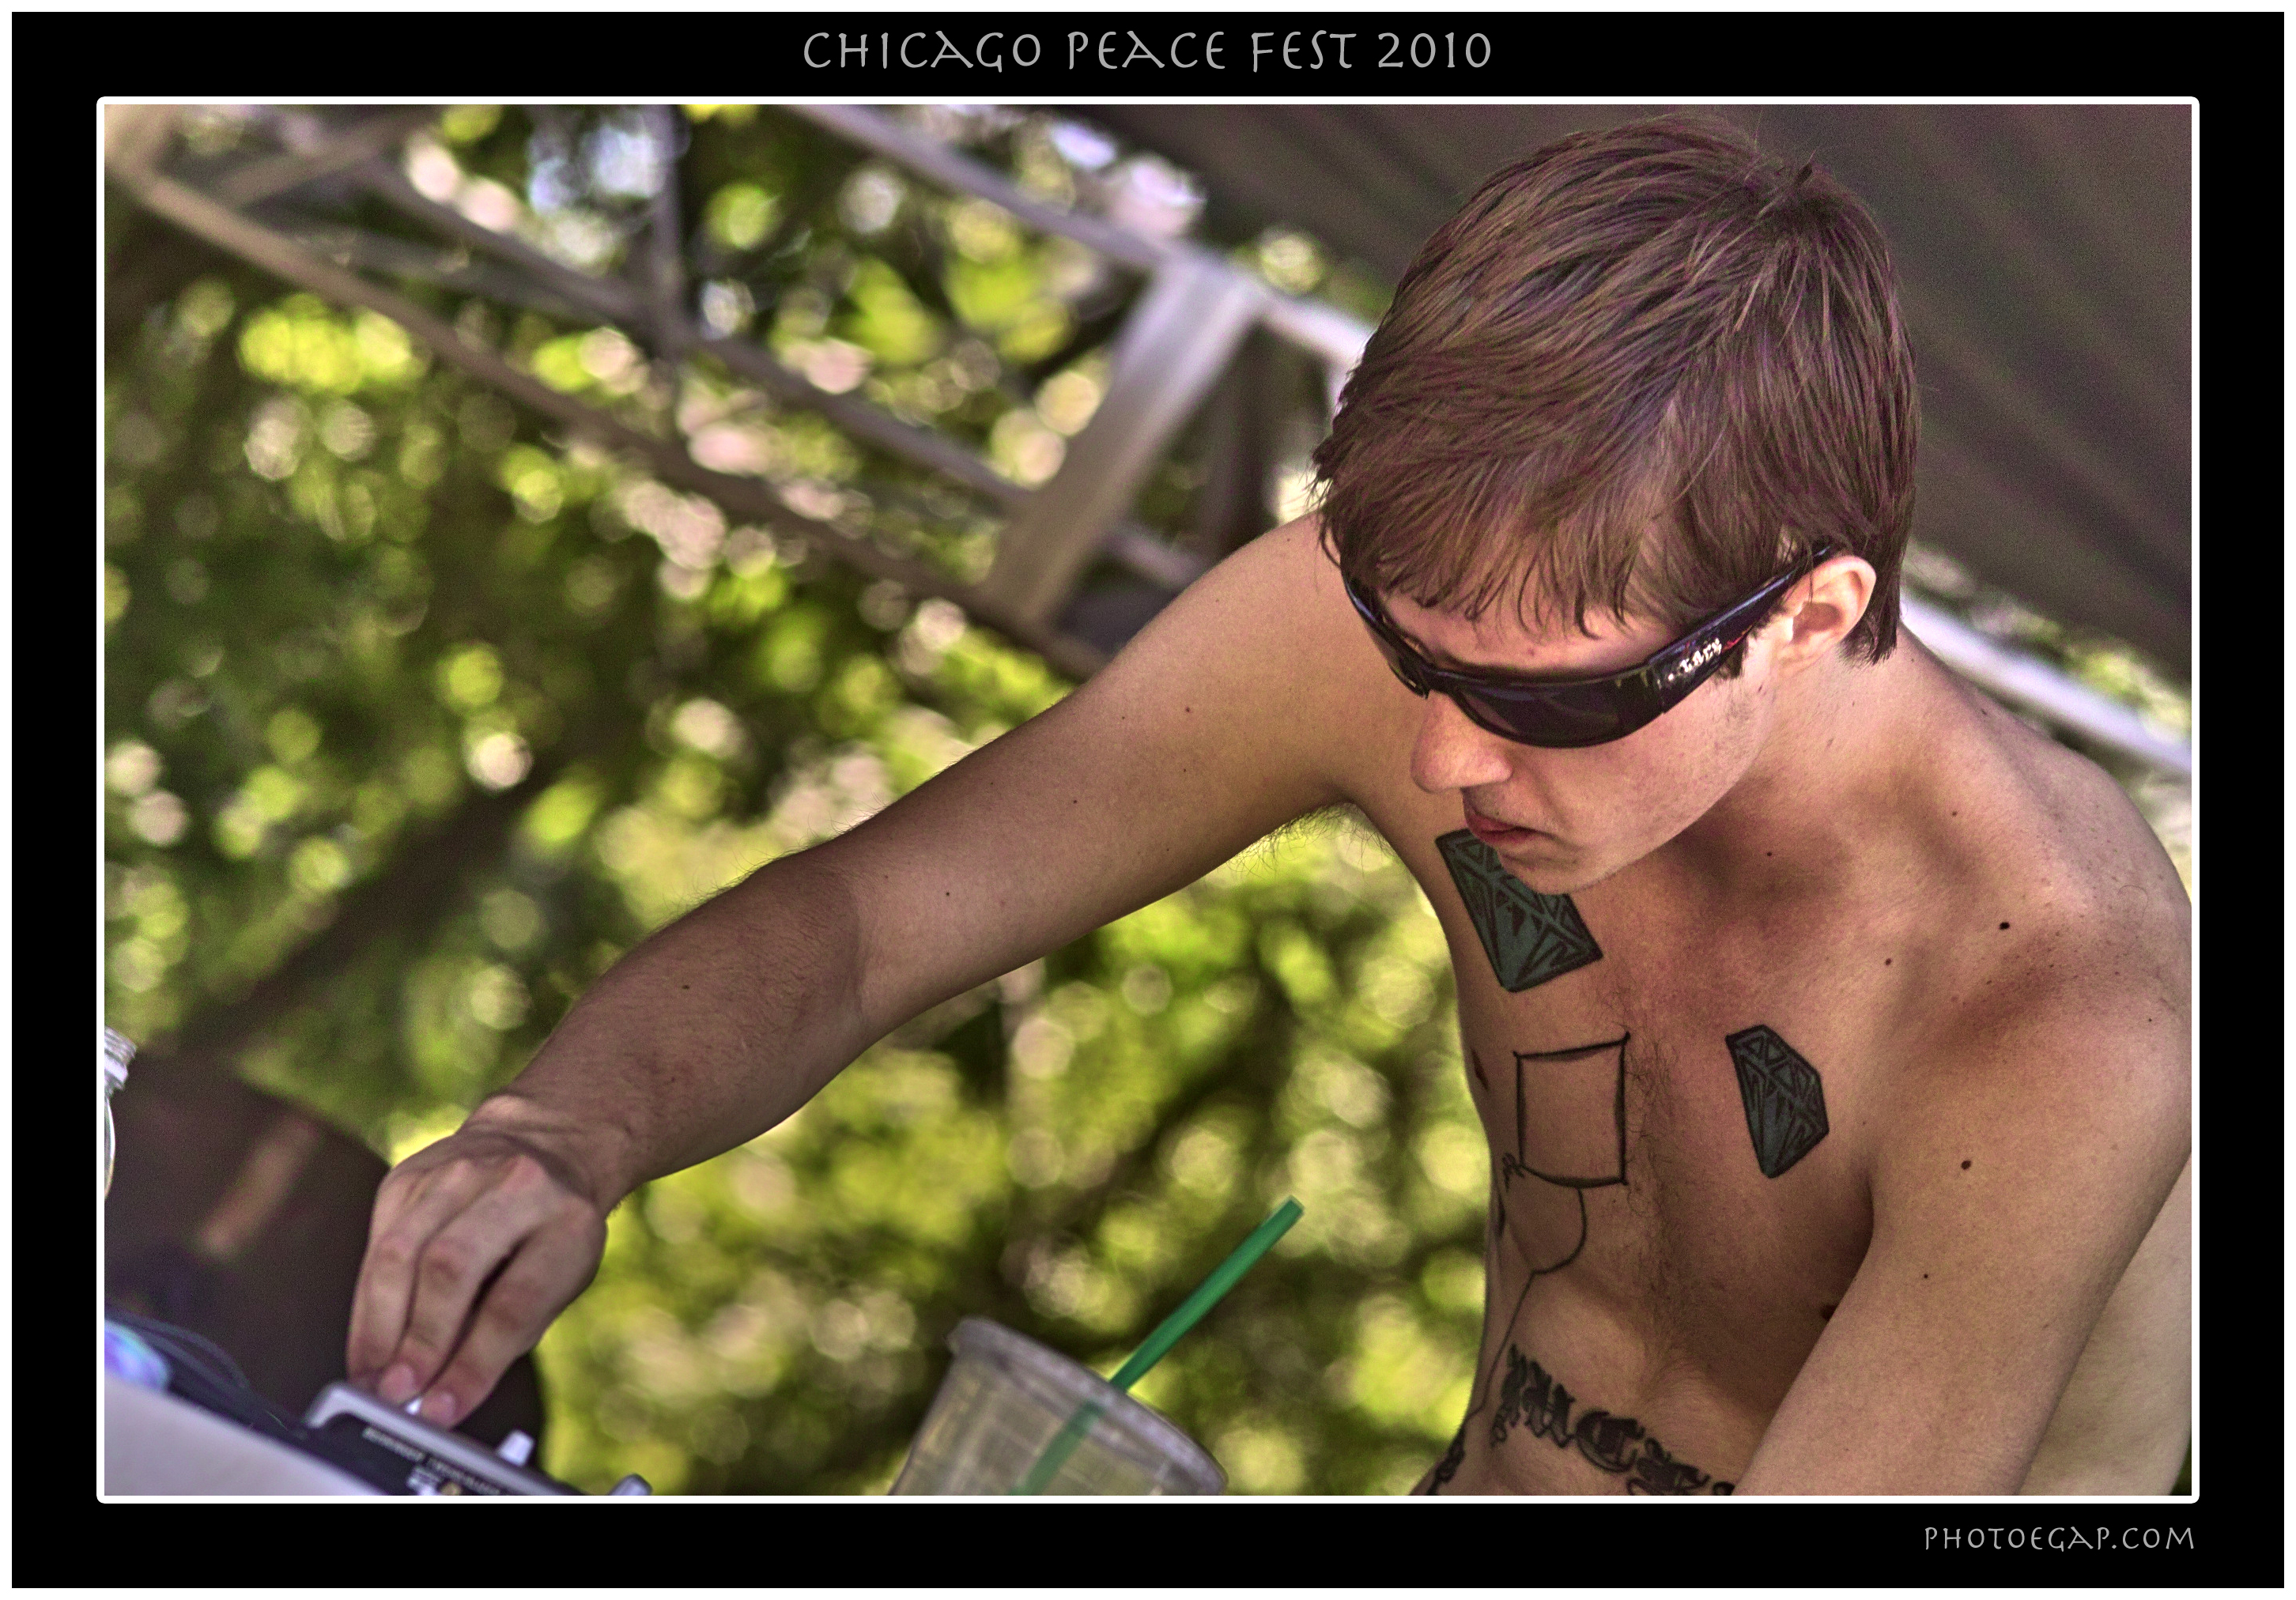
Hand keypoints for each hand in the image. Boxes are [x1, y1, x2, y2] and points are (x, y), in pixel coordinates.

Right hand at [346, 1112, 610, 1429]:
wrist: (544, 1147)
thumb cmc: (552, 1230)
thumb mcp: (558, 1279)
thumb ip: (506, 1334)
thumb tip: (439, 1396)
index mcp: (567, 1220)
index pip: (515, 1299)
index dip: (473, 1361)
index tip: (441, 1409)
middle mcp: (514, 1183)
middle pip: (451, 1269)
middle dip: (418, 1342)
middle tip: (397, 1397)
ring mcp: (456, 1170)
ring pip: (400, 1254)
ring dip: (379, 1328)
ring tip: (373, 1380)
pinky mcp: (407, 1176)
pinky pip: (376, 1245)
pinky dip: (366, 1304)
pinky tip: (367, 1343)